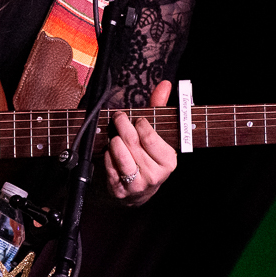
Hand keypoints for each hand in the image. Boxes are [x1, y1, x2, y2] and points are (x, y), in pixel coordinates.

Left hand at [104, 80, 176, 205]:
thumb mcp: (158, 133)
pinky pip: (108, 164)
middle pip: (131, 141)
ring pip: (119, 152)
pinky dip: (107, 155)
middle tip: (118, 118)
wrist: (138, 191)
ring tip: (116, 137)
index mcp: (168, 161)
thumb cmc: (148, 156)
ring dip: (114, 141)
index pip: (148, 135)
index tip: (136, 119)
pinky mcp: (120, 190)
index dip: (139, 123)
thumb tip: (164, 84)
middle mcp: (155, 175)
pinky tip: (110, 152)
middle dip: (122, 125)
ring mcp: (137, 185)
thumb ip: (159, 107)